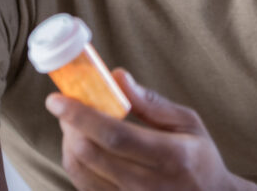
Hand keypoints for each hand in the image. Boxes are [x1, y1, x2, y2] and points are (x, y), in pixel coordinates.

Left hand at [45, 68, 256, 190]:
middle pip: (91, 154)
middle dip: (69, 125)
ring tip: (74, 123)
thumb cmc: (200, 157)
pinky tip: (82, 145)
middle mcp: (148, 185)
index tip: (57, 99)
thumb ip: (151, 102)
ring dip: (69, 143)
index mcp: (171, 156)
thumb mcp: (188, 123)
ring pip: (81, 172)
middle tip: (66, 105)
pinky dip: (75, 162)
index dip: (81, 116)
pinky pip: (84, 186)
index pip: (115, 136)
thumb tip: (117, 77)